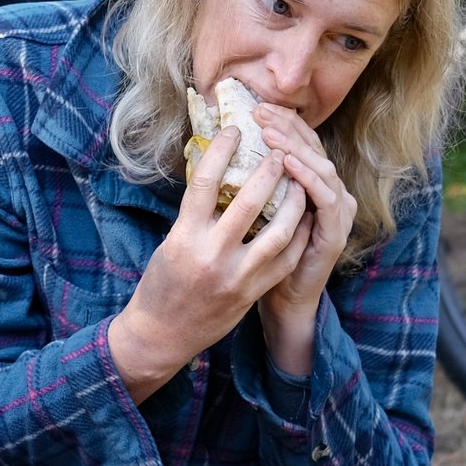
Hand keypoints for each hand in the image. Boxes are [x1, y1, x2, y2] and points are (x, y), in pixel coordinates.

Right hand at [108, 126, 309, 400]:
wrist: (162, 334)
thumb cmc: (162, 282)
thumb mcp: (171, 242)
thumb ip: (196, 214)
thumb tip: (219, 176)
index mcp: (184, 237)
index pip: (204, 183)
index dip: (222, 151)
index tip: (235, 130)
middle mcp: (211, 255)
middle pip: (248, 203)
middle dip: (269, 172)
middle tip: (279, 150)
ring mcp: (236, 277)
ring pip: (278, 233)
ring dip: (294, 203)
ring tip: (300, 181)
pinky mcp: (252, 294)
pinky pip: (285, 260)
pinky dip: (297, 236)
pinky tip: (304, 218)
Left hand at [251, 104, 355, 376]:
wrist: (282, 304)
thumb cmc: (260, 261)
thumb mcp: (252, 217)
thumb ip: (248, 186)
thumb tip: (216, 151)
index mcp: (310, 186)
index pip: (299, 144)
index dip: (280, 124)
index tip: (254, 107)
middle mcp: (329, 193)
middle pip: (312, 148)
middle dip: (286, 127)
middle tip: (260, 110)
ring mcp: (337, 211)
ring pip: (320, 166)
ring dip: (294, 146)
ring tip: (269, 131)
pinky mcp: (336, 231)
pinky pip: (325, 197)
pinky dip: (307, 176)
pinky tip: (288, 162)